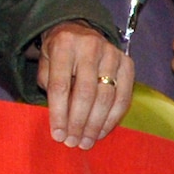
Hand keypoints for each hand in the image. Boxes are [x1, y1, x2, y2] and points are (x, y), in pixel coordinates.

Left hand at [36, 21, 133, 148]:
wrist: (79, 31)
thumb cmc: (59, 55)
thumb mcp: (45, 65)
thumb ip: (51, 88)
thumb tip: (61, 124)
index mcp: (64, 44)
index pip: (60, 85)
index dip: (59, 113)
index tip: (57, 135)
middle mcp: (90, 46)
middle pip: (86, 92)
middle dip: (79, 122)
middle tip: (73, 142)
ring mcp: (112, 54)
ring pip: (106, 96)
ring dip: (96, 124)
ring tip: (87, 142)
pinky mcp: (127, 63)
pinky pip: (123, 96)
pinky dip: (113, 118)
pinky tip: (102, 131)